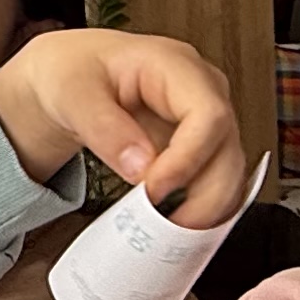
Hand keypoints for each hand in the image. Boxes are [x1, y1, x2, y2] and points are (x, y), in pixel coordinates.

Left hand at [0, 28, 243, 225]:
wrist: (70, 75)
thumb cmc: (73, 72)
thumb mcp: (72, 94)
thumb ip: (104, 128)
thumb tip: (140, 167)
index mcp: (176, 66)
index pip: (208, 114)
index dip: (188, 159)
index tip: (153, 190)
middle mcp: (202, 91)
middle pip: (228, 149)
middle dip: (203, 197)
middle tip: (162, 227)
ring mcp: (206, 121)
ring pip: (230, 173)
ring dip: (205, 211)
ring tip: (164, 234)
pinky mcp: (200, 147)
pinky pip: (215, 184)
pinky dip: (200, 211)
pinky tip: (173, 227)